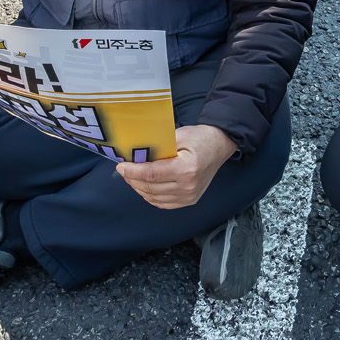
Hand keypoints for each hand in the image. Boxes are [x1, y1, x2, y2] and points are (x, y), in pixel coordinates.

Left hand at [116, 124, 237, 210]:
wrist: (219, 146)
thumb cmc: (199, 138)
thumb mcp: (178, 135)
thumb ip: (158, 146)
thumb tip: (136, 155)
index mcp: (186, 169)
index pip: (151, 174)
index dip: (132, 172)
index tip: (121, 167)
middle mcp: (188, 186)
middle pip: (150, 188)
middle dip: (132, 179)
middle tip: (124, 170)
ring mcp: (189, 196)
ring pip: (154, 198)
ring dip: (139, 189)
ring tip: (132, 178)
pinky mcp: (189, 200)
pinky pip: (163, 203)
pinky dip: (150, 196)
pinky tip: (144, 187)